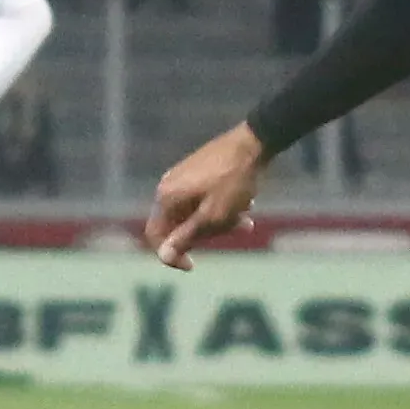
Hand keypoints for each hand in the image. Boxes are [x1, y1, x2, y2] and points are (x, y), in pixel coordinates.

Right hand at [146, 122, 267, 270]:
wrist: (253, 143)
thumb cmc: (233, 182)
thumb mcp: (212, 216)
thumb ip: (187, 236)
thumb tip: (163, 255)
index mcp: (166, 198)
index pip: (156, 236)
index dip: (171, 255)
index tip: (193, 265)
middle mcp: (168, 186)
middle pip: (180, 225)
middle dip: (209, 233)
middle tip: (239, 228)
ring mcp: (183, 177)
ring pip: (196, 213)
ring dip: (222, 221)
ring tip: (247, 217)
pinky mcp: (197, 171)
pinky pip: (204, 199)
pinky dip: (223, 207)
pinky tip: (246, 203)